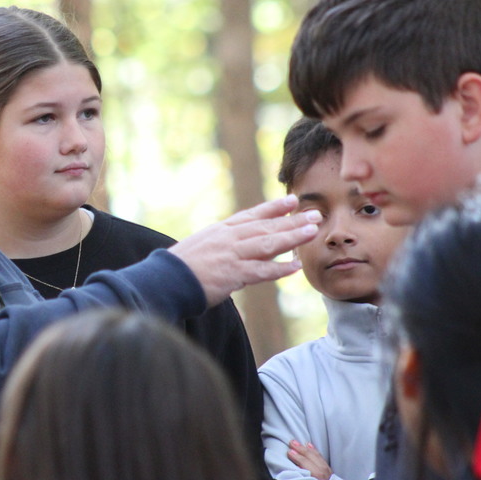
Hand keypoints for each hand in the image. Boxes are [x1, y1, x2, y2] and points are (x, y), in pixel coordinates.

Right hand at [169, 195, 318, 306]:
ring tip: (312, 231)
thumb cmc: (180, 267)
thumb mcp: (201, 246)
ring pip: (268, 244)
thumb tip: (235, 249)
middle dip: (291, 220)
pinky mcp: (232, 274)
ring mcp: (231, 255)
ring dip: (292, 237)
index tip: (292, 201)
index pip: (252, 215)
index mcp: (220, 231)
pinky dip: (279, 269)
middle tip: (315, 214)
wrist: (166, 279)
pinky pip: (261, 270)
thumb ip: (221, 245)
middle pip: (266, 227)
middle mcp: (228, 239)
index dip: (273, 208)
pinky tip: (295, 267)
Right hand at [288, 439, 331, 479]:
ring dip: (307, 449)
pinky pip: (323, 460)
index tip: (289, 452)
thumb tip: (295, 466)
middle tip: (292, 442)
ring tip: (297, 443)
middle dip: (302, 450)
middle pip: (314, 461)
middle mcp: (325, 478)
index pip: (308, 468)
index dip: (298, 458)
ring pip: (319, 459)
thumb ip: (301, 477)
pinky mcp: (331, 475)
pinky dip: (316, 452)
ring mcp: (330, 475)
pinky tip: (309, 446)